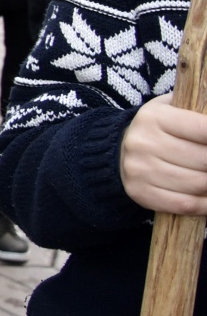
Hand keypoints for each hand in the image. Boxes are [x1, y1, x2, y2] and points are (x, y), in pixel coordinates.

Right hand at [120, 94, 206, 214]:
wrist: (117, 150)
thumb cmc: (157, 130)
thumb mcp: (171, 110)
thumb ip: (196, 114)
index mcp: (154, 117)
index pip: (203, 128)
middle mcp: (143, 142)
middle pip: (203, 159)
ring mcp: (140, 169)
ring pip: (197, 183)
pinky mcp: (140, 192)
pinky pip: (184, 204)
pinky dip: (205, 205)